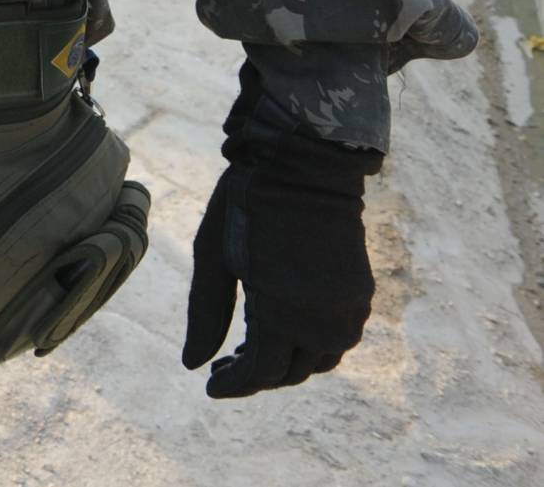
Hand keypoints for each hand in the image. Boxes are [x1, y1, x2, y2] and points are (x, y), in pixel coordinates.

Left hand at [182, 74, 380, 396]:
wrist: (303, 166)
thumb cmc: (246, 204)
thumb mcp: (213, 257)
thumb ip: (205, 314)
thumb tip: (193, 365)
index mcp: (282, 313)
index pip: (259, 371)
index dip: (233, 385)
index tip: (210, 387)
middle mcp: (322, 320)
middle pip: (289, 372)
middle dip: (256, 376)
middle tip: (223, 367)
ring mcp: (348, 309)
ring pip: (319, 360)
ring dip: (285, 364)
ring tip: (248, 350)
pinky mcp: (361, 295)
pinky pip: (337, 338)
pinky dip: (310, 344)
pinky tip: (282, 329)